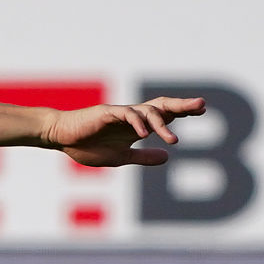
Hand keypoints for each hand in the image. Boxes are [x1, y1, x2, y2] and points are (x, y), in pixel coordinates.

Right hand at [43, 97, 205, 166]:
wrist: (62, 137)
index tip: (202, 110)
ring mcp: (120, 113)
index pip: (164, 114)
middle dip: (182, 105)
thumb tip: (167, 157)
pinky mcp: (105, 113)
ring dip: (162, 125)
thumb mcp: (120, 157)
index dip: (183, 111)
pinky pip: (125, 114)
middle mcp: (132, 116)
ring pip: (147, 111)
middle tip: (202, 106)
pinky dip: (137, 123)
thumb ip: (143, 157)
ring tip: (173, 140)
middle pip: (162, 106)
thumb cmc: (87, 146)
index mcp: (137, 125)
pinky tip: (145, 135)